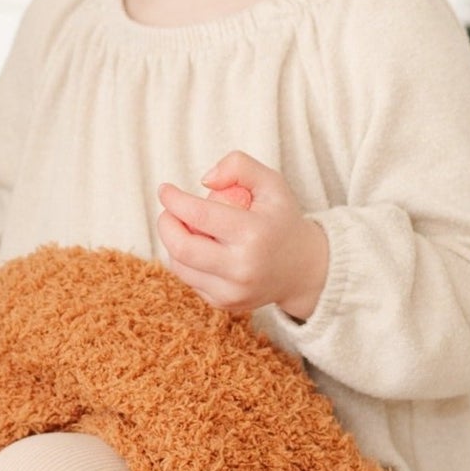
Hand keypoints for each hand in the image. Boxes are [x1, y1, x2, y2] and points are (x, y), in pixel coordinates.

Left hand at [156, 150, 329, 320]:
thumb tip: (204, 181)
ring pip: (180, 266)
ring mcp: (234, 291)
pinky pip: (190, 280)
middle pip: (181, 247)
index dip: (174, 200)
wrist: (304, 269)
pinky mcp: (226, 304)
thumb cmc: (281, 220)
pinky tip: (200, 248)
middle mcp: (242, 267)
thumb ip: (239, 166)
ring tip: (185, 228)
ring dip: (173, 243)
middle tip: (169, 211)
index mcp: (254, 234)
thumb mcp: (271, 183)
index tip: (165, 190)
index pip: (199, 215)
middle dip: (166, 224)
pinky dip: (186, 262)